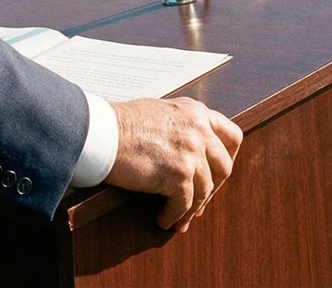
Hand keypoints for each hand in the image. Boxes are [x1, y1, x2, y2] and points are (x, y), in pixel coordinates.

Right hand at [106, 98, 241, 230]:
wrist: (100, 132)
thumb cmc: (120, 123)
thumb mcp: (160, 112)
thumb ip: (183, 125)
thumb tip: (192, 149)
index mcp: (196, 112)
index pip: (232, 136)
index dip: (229, 157)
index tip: (218, 173)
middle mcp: (198, 129)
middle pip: (224, 167)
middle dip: (214, 188)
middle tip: (199, 201)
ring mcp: (191, 152)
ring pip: (205, 190)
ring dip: (192, 209)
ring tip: (179, 218)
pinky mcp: (178, 174)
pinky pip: (184, 204)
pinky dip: (174, 216)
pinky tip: (163, 219)